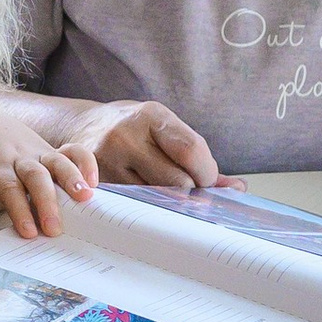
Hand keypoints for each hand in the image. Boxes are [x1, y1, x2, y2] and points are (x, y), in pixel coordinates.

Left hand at [0, 96, 97, 243]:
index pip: (9, 189)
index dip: (20, 210)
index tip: (29, 232)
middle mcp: (19, 159)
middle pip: (36, 177)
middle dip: (47, 202)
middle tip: (55, 229)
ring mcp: (38, 153)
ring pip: (57, 162)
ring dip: (72, 179)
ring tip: (85, 198)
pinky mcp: (51, 151)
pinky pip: (72, 151)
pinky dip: (85, 162)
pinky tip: (94, 182)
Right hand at [56, 99, 219, 192]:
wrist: (83, 126)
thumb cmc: (134, 129)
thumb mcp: (165, 130)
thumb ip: (199, 158)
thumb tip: (237, 188)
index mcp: (151, 115)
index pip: (191, 151)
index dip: (207, 174)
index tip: (207, 180)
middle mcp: (126, 134)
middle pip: (176, 181)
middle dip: (191, 192)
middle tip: (188, 192)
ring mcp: (107, 158)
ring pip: (155, 198)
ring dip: (168, 202)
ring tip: (164, 192)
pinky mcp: (95, 181)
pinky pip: (133, 204)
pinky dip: (145, 206)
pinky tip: (144, 197)